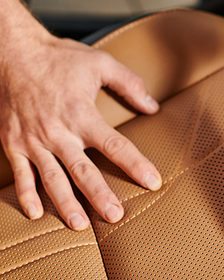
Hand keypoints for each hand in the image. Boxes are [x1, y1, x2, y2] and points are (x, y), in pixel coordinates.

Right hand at [0, 22, 161, 230]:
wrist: (13, 53)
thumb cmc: (59, 58)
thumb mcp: (100, 63)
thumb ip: (129, 84)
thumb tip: (153, 106)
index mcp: (82, 114)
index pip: (115, 145)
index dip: (135, 164)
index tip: (152, 181)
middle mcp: (58, 132)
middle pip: (83, 171)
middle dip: (100, 196)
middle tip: (115, 216)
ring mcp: (34, 140)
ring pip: (51, 179)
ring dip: (65, 204)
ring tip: (79, 226)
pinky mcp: (13, 143)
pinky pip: (20, 174)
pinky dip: (26, 195)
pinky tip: (37, 214)